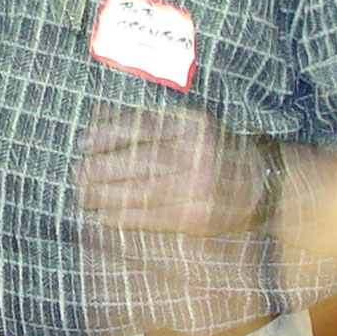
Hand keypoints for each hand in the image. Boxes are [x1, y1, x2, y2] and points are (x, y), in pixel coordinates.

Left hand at [76, 104, 266, 237]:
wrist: (259, 182)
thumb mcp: (183, 124)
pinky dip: (126, 217)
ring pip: (145, 192)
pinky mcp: (200, 217)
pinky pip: (155, 218)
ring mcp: (202, 187)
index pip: (143, 128)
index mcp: (193, 124)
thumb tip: (97, 117)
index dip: (108, 135)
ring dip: (108, 196)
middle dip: (103, 169)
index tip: (82, 143)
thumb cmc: (209, 148)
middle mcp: (200, 154)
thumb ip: (143, 120)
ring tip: (83, 196)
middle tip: (77, 173)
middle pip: (142, 161)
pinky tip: (105, 215)